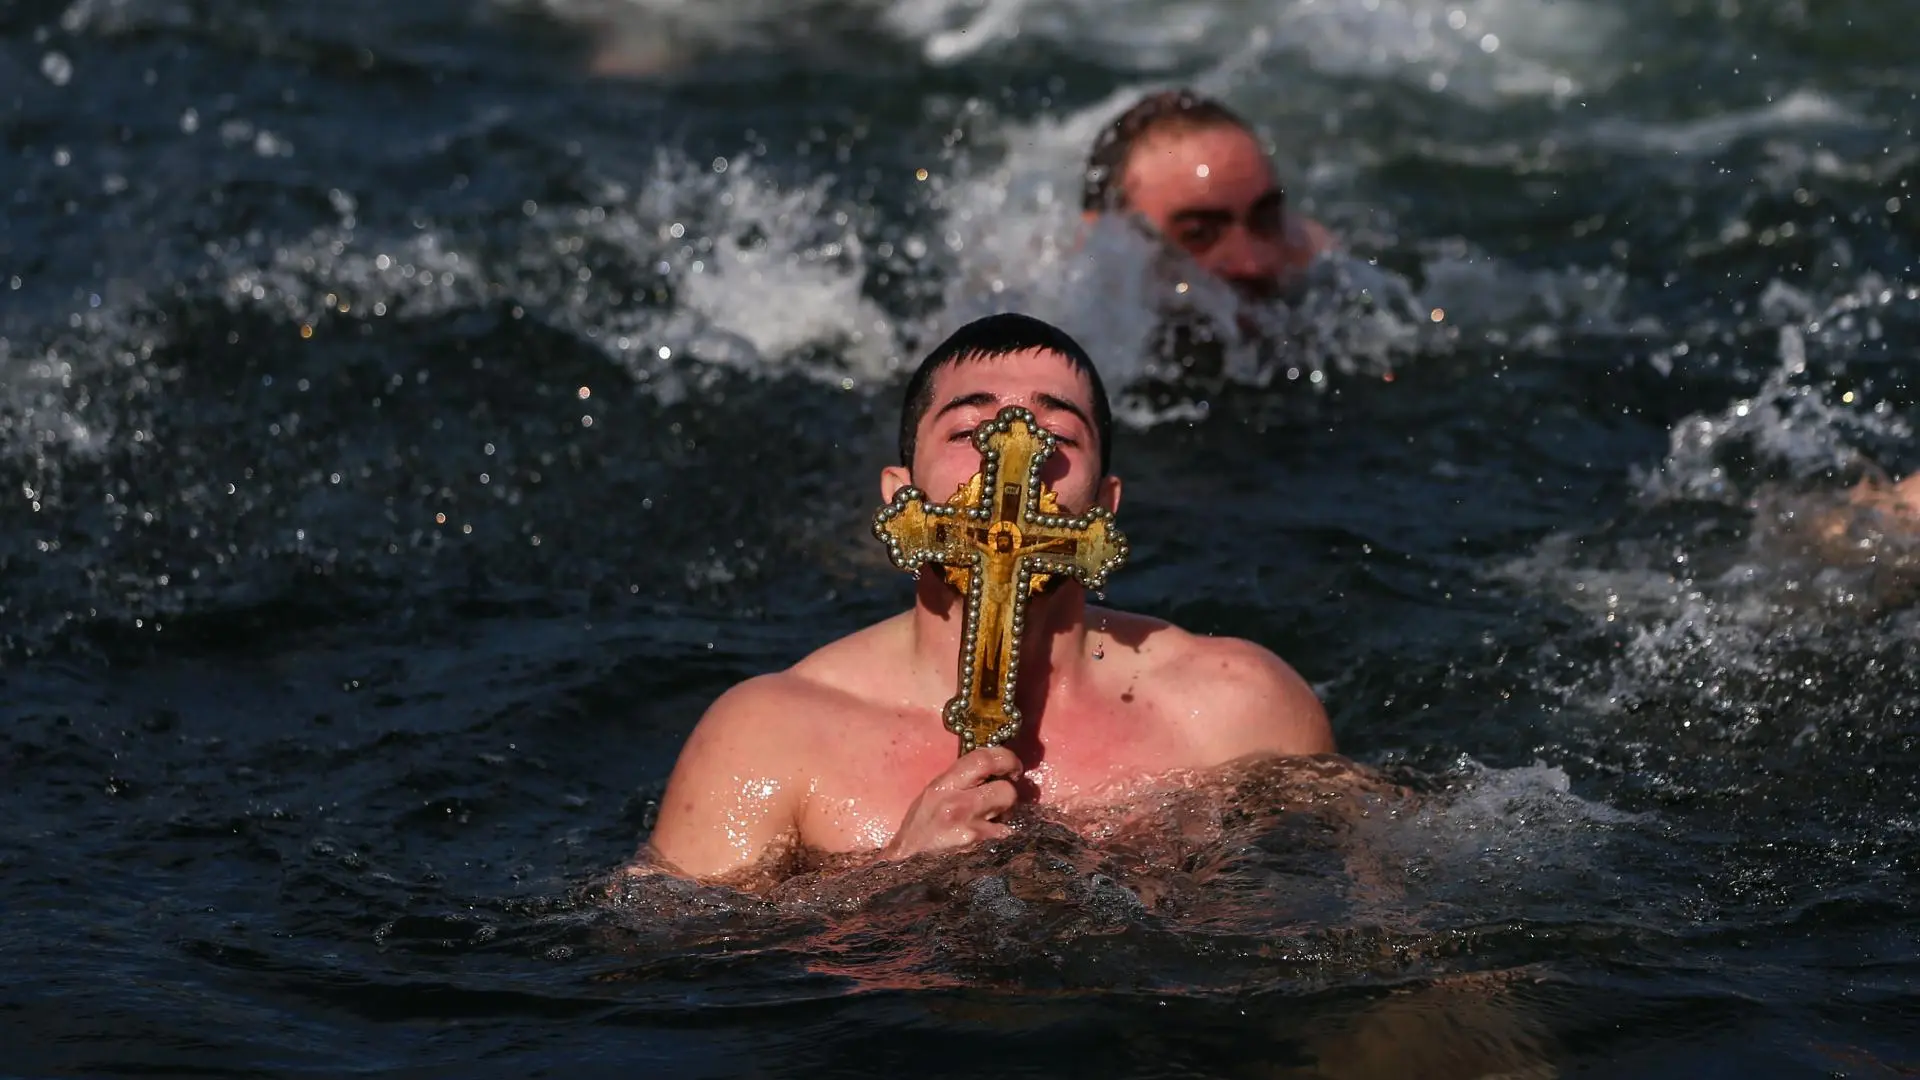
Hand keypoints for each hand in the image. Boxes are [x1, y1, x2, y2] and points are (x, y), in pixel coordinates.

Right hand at [880, 746, 1022, 859]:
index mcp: (944, 786)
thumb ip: (959, 782)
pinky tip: (988, 841)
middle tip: (1004, 798)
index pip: (983, 759)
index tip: (1013, 766)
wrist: (906, 867)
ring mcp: (971, 831)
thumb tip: (990, 771)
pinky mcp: (980, 851)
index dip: (1006, 758)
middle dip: (1010, 793)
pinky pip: (1004, 837)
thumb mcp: (932, 797)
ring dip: (1007, 817)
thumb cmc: (918, 831)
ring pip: (1010, 816)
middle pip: (1005, 789)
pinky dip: (1001, 837)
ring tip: (992, 822)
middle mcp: (959, 805)